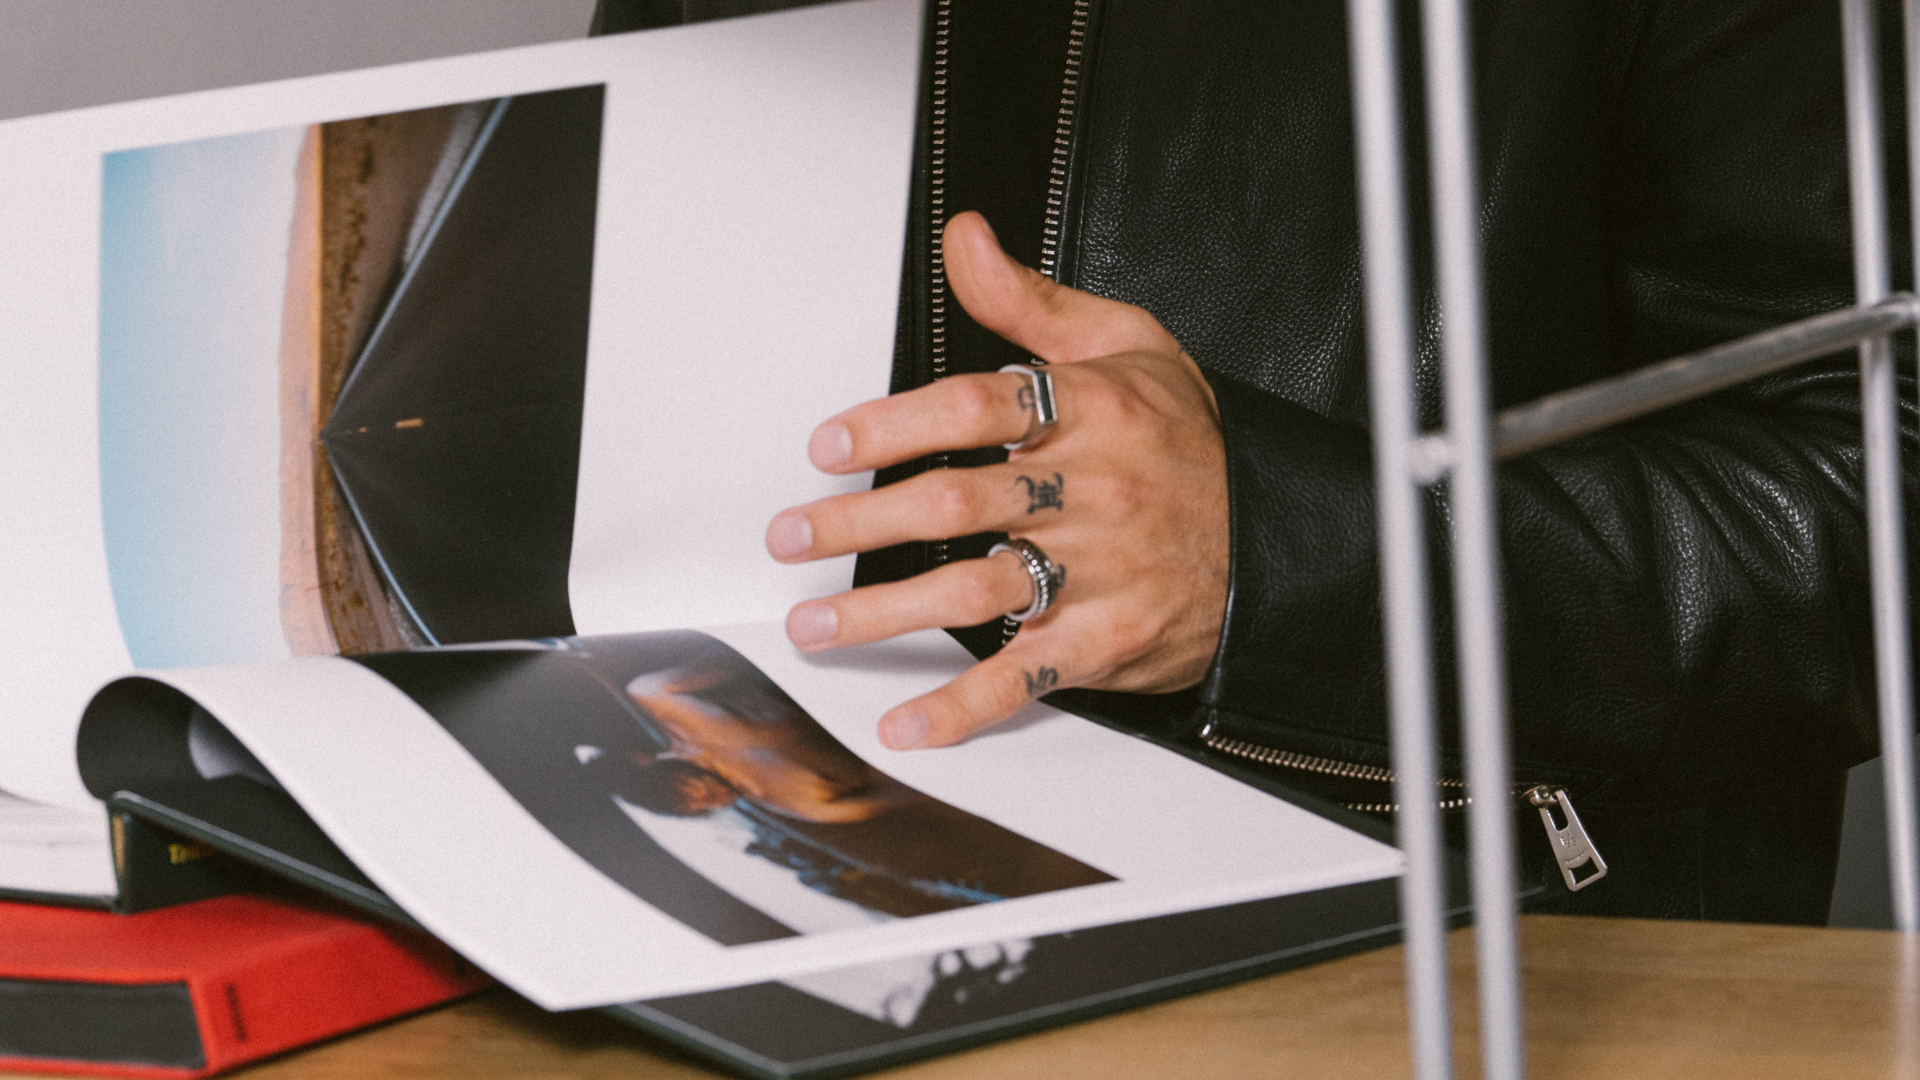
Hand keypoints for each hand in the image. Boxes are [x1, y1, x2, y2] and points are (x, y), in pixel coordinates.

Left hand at [765, 211, 1228, 747]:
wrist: (1277, 539)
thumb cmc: (1191, 442)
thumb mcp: (1127, 345)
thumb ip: (1030, 303)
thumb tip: (964, 240)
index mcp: (1092, 412)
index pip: (976, 409)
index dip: (893, 426)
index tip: (829, 447)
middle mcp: (1092, 492)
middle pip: (957, 503)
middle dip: (860, 523)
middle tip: (791, 537)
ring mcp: (1100, 573)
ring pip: (976, 590)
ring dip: (884, 612)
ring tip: (815, 623)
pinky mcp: (1107, 642)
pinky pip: (1025, 678)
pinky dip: (962, 707)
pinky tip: (906, 723)